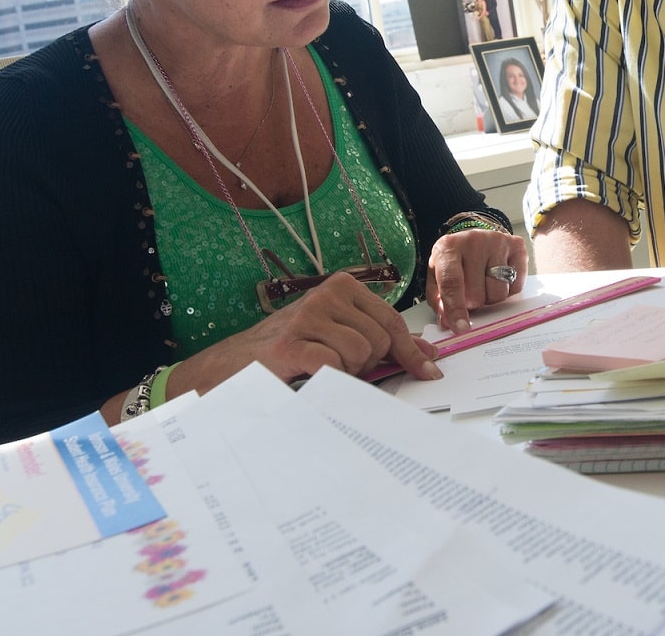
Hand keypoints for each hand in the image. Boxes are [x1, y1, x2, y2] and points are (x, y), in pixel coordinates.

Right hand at [178, 272, 441, 392]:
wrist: (237, 364)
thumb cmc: (292, 348)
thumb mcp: (339, 333)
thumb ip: (381, 338)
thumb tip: (427, 354)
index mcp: (342, 286)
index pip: (392, 321)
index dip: (411, 352)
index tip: (428, 372)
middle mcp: (326, 294)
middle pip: (380, 340)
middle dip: (369, 363)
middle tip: (340, 366)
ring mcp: (307, 317)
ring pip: (361, 354)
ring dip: (347, 372)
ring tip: (321, 367)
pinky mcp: (290, 344)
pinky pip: (335, 366)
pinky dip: (330, 378)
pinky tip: (312, 374)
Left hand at [426, 228, 528, 334]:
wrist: (474, 238)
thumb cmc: (454, 261)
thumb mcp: (437, 277)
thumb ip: (438, 300)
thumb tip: (447, 321)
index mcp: (448, 248)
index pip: (452, 282)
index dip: (456, 308)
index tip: (461, 328)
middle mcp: (474, 240)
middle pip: (477, 294)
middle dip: (473, 303)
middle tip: (469, 292)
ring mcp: (497, 241)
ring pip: (498, 293)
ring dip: (490, 298)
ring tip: (484, 283)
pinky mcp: (517, 246)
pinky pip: (516, 287)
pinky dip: (507, 290)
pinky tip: (498, 277)